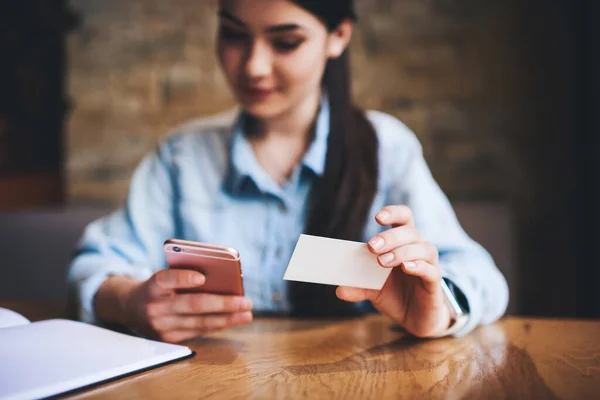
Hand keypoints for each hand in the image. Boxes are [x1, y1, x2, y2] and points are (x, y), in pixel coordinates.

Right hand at [118, 269, 252, 342]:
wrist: (129, 307)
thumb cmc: (157, 286)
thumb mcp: (164, 275)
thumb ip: (185, 274)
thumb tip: (221, 279)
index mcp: (152, 285)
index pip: (166, 279)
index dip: (183, 278)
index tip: (202, 277)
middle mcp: (154, 307)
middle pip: (192, 305)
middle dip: (223, 304)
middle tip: (246, 302)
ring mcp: (160, 326)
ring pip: (199, 322)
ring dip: (227, 319)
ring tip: (246, 313)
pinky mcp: (167, 339)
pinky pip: (197, 331)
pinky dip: (217, 325)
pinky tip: (233, 320)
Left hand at [336, 205, 451, 337]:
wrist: (415, 319)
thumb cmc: (395, 295)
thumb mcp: (372, 290)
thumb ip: (358, 287)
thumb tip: (339, 289)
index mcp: (403, 243)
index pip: (404, 218)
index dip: (393, 213)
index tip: (377, 218)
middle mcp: (419, 250)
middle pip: (411, 232)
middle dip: (390, 236)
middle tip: (372, 246)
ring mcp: (429, 265)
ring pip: (423, 248)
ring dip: (401, 252)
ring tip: (382, 261)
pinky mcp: (434, 284)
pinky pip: (431, 270)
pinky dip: (419, 267)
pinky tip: (406, 268)